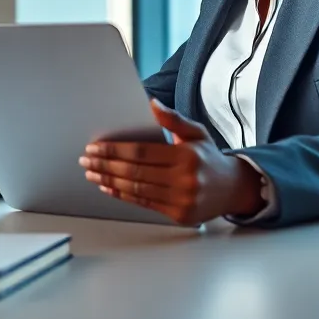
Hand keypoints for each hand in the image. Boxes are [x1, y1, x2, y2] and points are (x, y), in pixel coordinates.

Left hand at [79, 99, 264, 224]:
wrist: (232, 189)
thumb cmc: (209, 158)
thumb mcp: (196, 133)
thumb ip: (173, 119)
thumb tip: (151, 103)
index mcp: (187, 156)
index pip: (142, 152)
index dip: (115, 150)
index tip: (94, 147)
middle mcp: (184, 179)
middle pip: (135, 172)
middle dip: (106, 165)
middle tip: (86, 160)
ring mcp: (182, 199)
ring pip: (136, 189)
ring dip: (109, 181)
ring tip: (92, 174)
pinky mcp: (179, 215)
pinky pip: (144, 203)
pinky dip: (123, 195)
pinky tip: (109, 187)